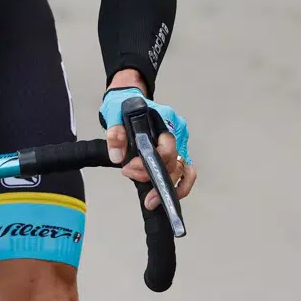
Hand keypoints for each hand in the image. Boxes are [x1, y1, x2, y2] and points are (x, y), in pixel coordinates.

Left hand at [99, 73, 196, 210]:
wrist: (128, 99)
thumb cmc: (124, 105)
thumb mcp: (114, 113)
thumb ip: (115, 133)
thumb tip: (117, 157)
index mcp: (165, 119)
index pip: (165, 148)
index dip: (148, 164)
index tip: (128, 168)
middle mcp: (177, 131)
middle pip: (174, 162)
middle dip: (153, 177)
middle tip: (132, 180)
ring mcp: (179, 143)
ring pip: (182, 170)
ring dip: (167, 186)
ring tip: (151, 200)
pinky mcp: (176, 152)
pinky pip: (185, 172)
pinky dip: (180, 186)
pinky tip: (166, 196)